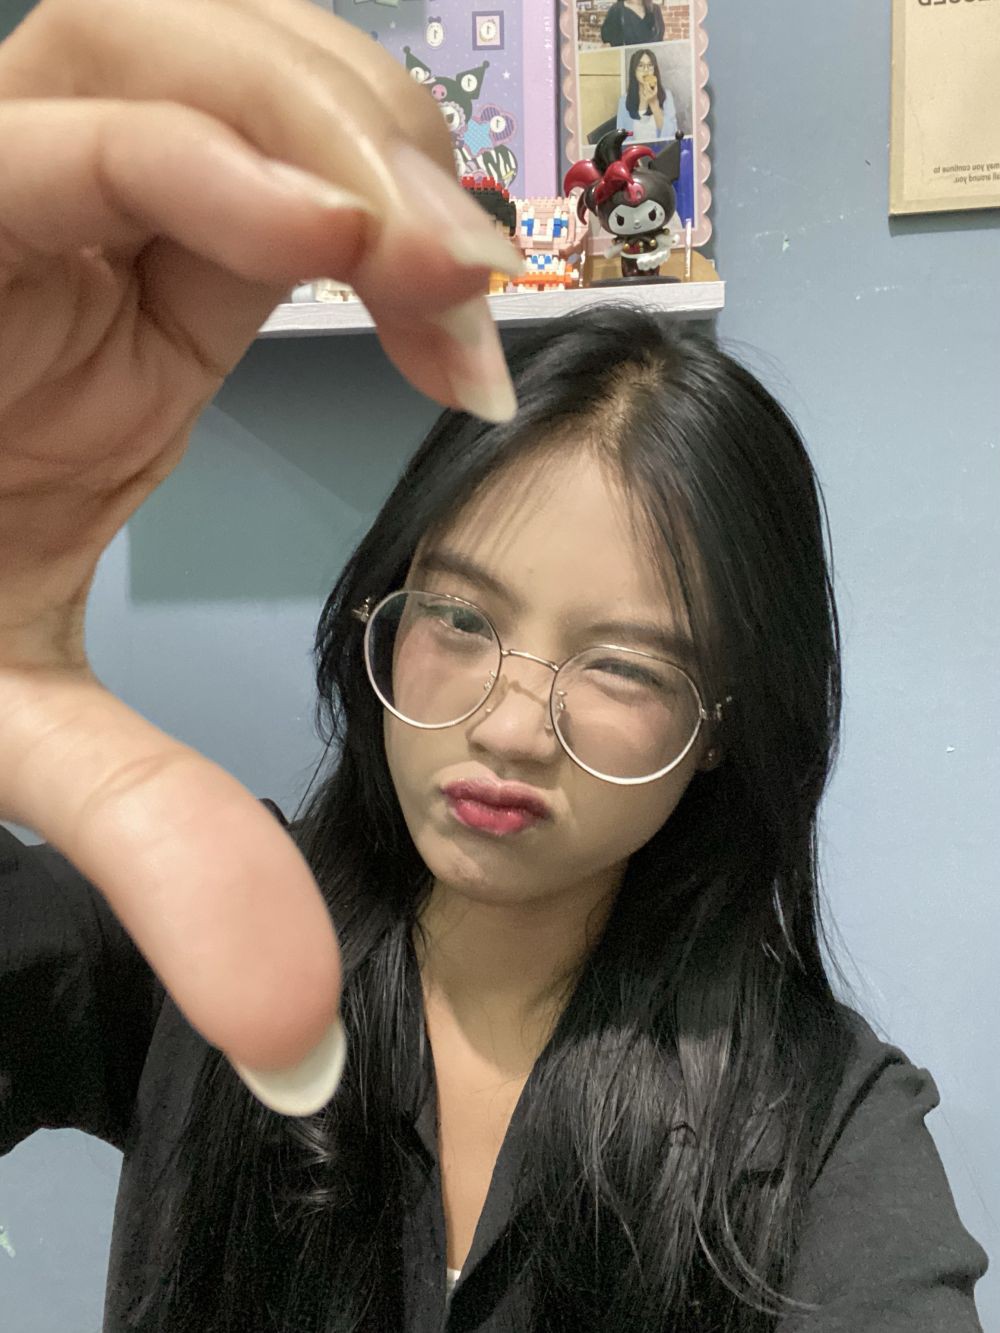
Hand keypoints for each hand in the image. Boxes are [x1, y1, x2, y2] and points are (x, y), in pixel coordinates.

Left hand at [0, 0, 520, 1112]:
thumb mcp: (11, 733)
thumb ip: (145, 842)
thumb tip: (296, 1033)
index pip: (68, 138)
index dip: (221, 165)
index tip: (383, 260)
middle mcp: (5, 225)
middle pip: (149, 35)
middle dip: (325, 123)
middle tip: (457, 269)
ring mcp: (85, 223)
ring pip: (224, 60)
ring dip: (367, 138)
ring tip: (468, 285)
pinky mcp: (155, 252)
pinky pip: (272, 157)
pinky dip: (372, 197)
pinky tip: (436, 309)